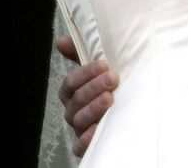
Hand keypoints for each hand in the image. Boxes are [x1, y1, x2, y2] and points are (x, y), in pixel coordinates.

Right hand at [57, 36, 118, 157]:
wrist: (126, 114)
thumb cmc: (108, 88)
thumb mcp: (98, 71)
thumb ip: (81, 55)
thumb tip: (60, 41)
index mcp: (72, 93)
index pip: (71, 82)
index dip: (85, 73)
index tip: (104, 64)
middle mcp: (73, 110)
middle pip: (77, 99)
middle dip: (94, 87)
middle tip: (113, 79)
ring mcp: (79, 128)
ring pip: (79, 119)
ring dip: (93, 108)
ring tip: (110, 99)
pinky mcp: (85, 145)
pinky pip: (80, 146)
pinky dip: (87, 139)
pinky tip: (98, 129)